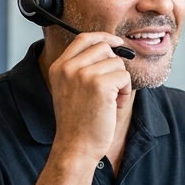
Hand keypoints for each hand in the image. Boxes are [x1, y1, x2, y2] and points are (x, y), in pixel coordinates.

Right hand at [48, 32, 132, 163]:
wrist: (76, 147)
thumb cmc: (78, 123)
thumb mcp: (71, 90)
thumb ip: (82, 68)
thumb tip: (111, 48)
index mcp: (59, 67)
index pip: (83, 39)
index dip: (103, 37)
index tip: (116, 42)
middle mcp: (68, 68)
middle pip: (104, 48)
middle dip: (114, 66)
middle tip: (110, 88)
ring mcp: (83, 74)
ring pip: (117, 63)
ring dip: (120, 82)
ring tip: (110, 101)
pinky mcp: (99, 84)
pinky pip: (125, 77)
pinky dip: (125, 92)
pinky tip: (114, 106)